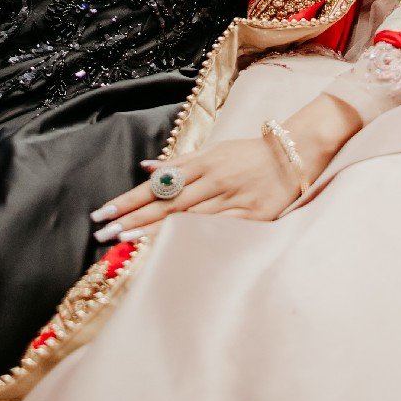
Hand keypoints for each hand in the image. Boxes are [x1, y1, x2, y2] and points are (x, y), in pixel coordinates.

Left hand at [89, 137, 301, 243]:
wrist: (296, 153)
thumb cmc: (250, 154)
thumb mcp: (215, 150)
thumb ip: (181, 162)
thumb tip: (147, 168)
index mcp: (204, 162)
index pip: (159, 183)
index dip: (130, 198)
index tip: (105, 212)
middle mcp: (214, 180)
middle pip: (167, 203)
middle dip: (134, 217)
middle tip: (105, 232)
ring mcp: (233, 200)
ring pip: (188, 219)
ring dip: (155, 231)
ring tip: (126, 242)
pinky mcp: (252, 218)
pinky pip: (217, 231)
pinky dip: (193, 239)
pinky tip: (173, 249)